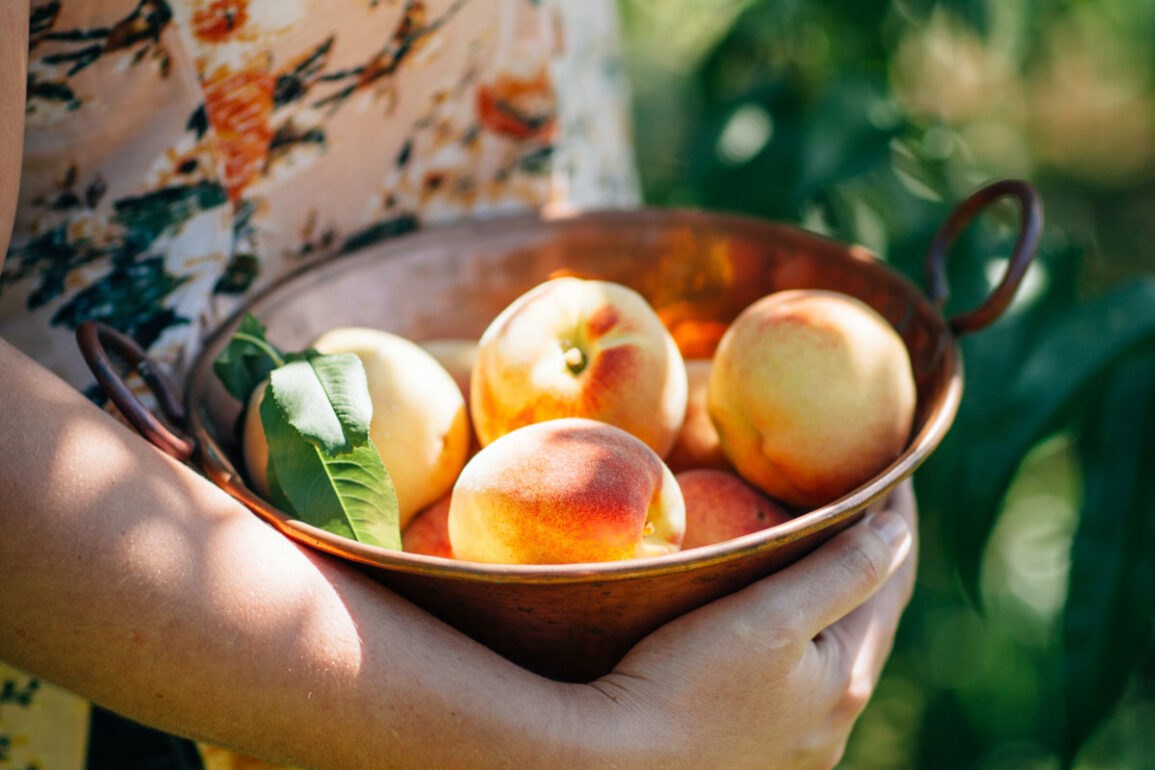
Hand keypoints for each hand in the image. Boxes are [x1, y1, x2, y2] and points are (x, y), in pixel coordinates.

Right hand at [570, 481, 916, 769]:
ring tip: (823, 554)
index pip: (890, 583)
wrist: (610, 761)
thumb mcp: (770, 615)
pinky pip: (798, 682)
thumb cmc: (684, 680)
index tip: (894, 468)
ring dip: (837, 604)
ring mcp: (794, 745)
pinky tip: (777, 628)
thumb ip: (841, 572)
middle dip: (872, 563)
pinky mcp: (755, 753)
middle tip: (863, 502)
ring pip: (833, 656)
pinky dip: (804, 639)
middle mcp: (832, 723)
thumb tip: (899, 529)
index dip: (897, 522)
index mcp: (846, 682)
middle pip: (867, 622)